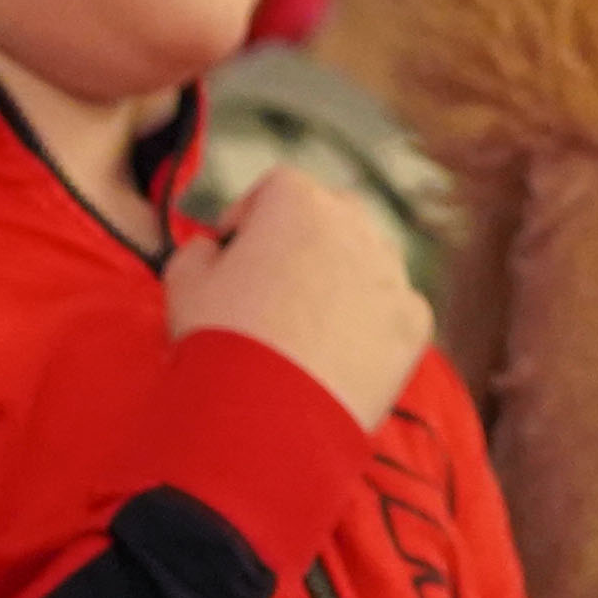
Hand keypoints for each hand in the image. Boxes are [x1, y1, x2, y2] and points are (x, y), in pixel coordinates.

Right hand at [169, 167, 431, 430]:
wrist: (270, 410)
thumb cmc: (221, 338)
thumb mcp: (183, 281)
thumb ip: (200, 250)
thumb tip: (214, 250)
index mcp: (298, 203)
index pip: (278, 186)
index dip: (250, 214)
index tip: (233, 247)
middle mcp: (356, 227)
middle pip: (335, 213)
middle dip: (306, 237)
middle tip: (273, 279)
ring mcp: (393, 275)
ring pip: (368, 260)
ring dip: (341, 277)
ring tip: (304, 323)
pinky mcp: (415, 322)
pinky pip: (390, 308)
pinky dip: (367, 321)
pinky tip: (333, 351)